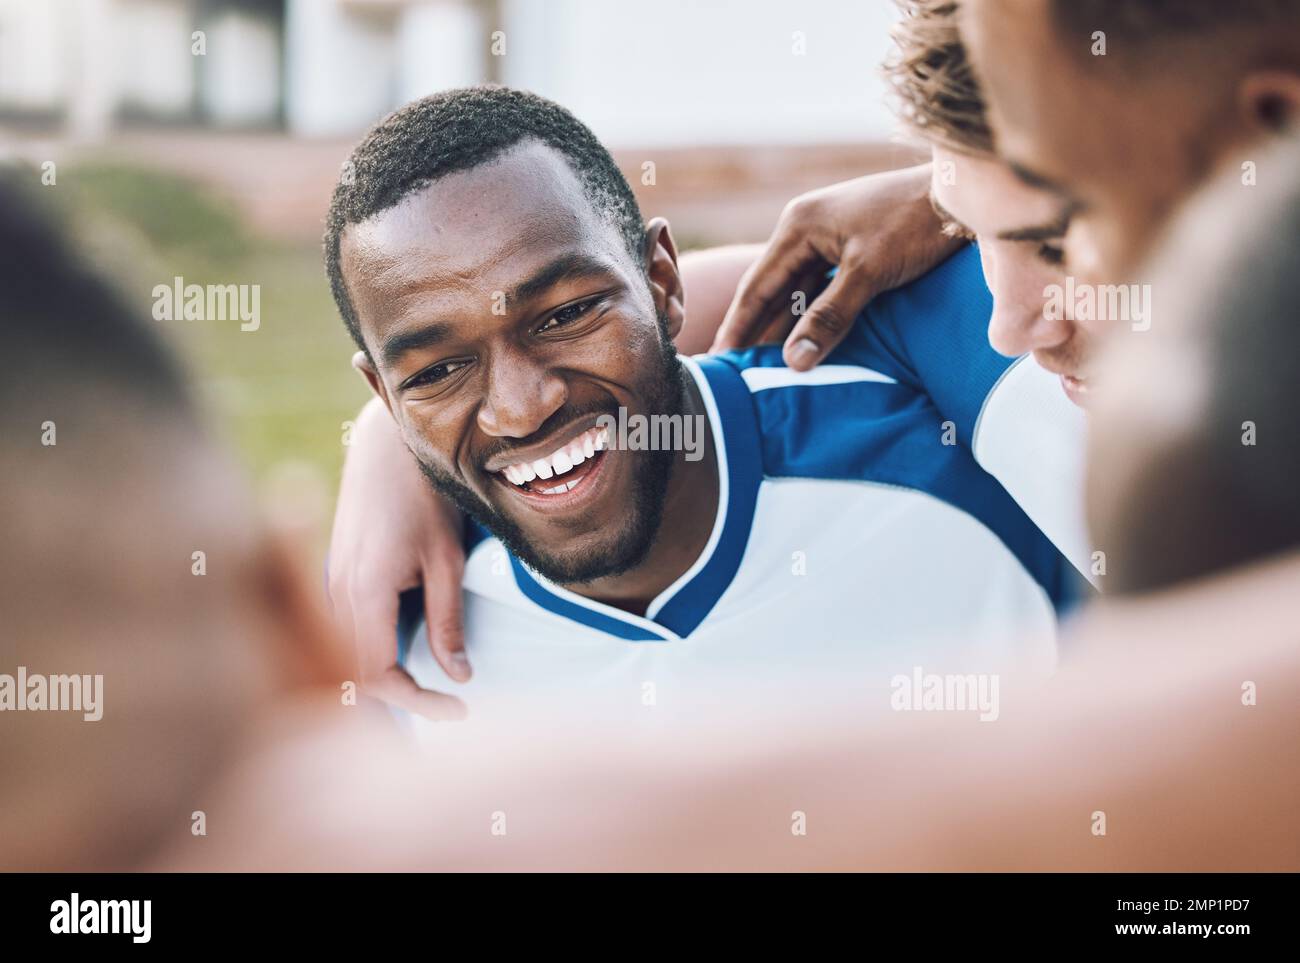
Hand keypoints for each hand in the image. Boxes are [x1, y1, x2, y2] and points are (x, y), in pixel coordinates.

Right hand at [328, 395, 469, 719]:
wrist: (387, 441)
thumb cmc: (423, 492)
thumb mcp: (446, 560)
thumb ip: (448, 621)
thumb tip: (460, 676)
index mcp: (364, 593)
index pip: (378, 675)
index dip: (417, 702)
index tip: (459, 710)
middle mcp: (336, 593)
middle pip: (356, 673)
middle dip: (401, 698)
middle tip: (449, 708)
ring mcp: (330, 581)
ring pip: (347, 653)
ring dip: (387, 676)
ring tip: (433, 687)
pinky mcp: (336, 571)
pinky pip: (347, 629)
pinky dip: (375, 651)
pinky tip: (411, 650)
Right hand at [710, 163, 958, 368]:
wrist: (962, 195)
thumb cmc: (914, 225)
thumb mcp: (868, 272)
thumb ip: (829, 318)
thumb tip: (794, 362)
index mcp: (797, 226)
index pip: (756, 286)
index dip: (738, 326)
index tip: (720, 359)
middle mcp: (804, 228)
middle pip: (771, 290)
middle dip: (755, 329)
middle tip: (735, 370)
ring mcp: (827, 236)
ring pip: (796, 291)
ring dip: (784, 326)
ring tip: (765, 364)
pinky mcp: (850, 247)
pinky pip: (819, 288)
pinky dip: (811, 315)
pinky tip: (805, 341)